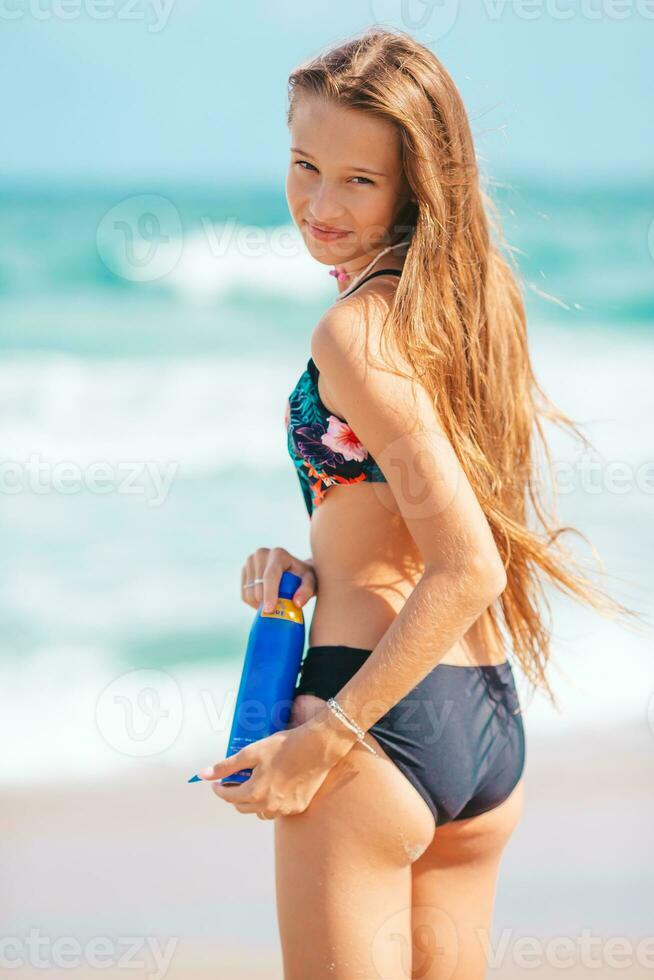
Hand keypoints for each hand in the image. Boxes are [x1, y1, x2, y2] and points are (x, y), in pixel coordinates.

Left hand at [198, 709, 356, 818]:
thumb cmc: (285, 746)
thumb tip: (203, 775)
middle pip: (243, 807)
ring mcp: (285, 810)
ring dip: (254, 801)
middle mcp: (269, 807)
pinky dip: (272, 802)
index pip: (229, 797)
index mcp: (255, 793)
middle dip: (236, 795)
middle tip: (235, 780)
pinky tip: (274, 786)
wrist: (318, 747)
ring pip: (260, 812)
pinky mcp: (298, 807)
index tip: (216, 783)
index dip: (220, 789)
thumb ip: (227, 766)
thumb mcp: (252, 752)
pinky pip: (278, 810)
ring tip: (255, 783)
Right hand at [241, 547, 316, 613]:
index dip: (269, 593)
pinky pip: (244, 594)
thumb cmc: (304, 577)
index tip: (269, 610)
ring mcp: (250, 561)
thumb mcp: (311, 582)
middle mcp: (261, 554)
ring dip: (258, 605)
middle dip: (266, 602)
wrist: (293, 570)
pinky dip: (252, 603)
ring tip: (273, 606)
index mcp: (278, 554)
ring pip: (249, 592)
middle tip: (277, 612)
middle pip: (258, 586)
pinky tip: (265, 602)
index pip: (270, 575)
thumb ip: (307, 590)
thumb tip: (296, 602)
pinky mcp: (244, 570)